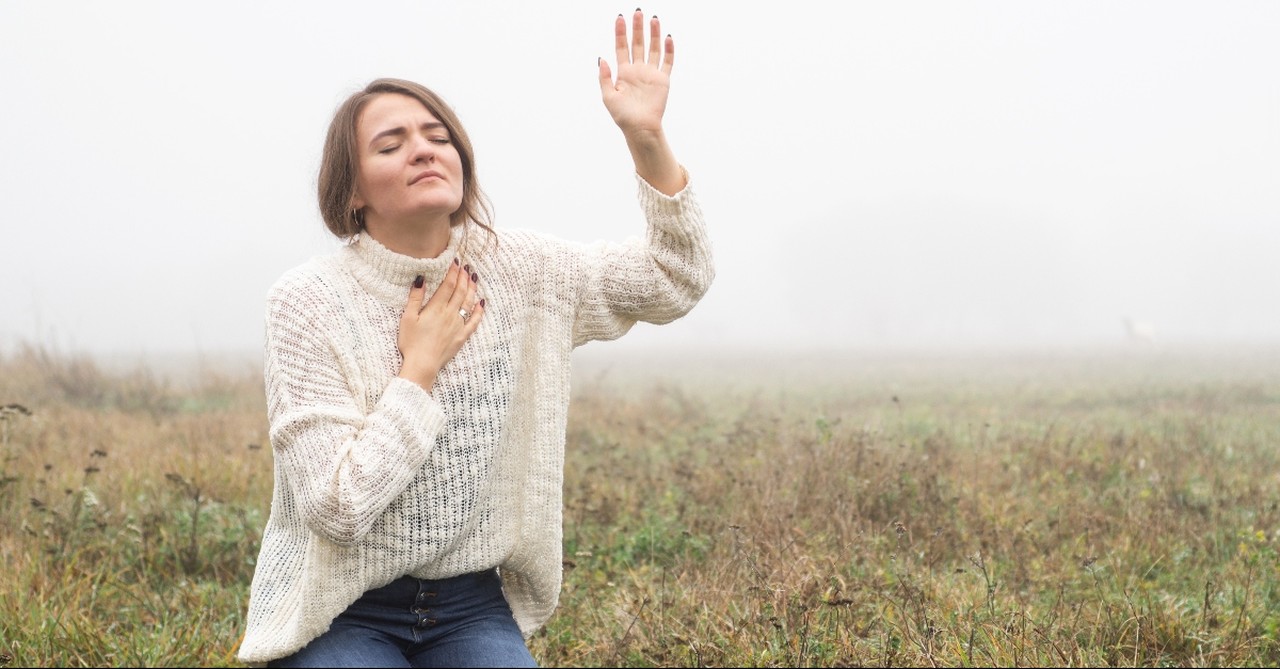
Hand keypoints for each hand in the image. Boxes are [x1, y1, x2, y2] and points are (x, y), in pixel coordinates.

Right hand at [397, 261, 483, 389]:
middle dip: (464, 277)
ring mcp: (458, 325)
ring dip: (472, 289)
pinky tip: (482, 302)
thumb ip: (415, 298)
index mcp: (436, 308)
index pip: (448, 285)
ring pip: (469, 302)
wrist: (423, 364)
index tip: (456, 262)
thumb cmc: (411, 342)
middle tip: (466, 267)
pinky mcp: (462, 336)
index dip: (453, 272)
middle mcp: (450, 314)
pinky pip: (474, 321)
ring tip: (474, 278)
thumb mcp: (408, 318)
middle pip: (460, 291)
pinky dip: (479, 310)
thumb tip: (421, 278)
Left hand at [598, 9, 672, 137]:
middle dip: (637, 28)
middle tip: (638, 12)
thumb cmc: (623, 116)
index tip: (620, 18)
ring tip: (654, 19)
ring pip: (653, 49)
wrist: (640, 128)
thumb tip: (601, 58)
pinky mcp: (663, 80)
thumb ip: (605, 77)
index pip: (622, 47)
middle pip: (638, 44)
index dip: (620, 33)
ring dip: (654, 34)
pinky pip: (667, 62)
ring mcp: (651, 74)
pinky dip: (669, 50)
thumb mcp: (608, 97)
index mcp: (623, 72)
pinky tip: (668, 38)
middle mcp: (637, 70)